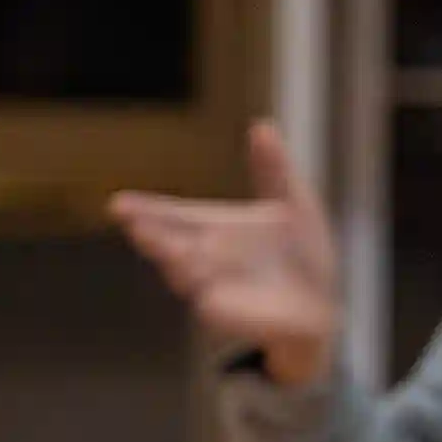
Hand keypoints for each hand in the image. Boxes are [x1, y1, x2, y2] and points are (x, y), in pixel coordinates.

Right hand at [113, 120, 339, 388]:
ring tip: (166, 250)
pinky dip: (213, 299)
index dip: (146, 210)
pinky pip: (220, 308)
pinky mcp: (237, 315)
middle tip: (132, 222)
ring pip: (190, 276)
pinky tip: (205, 294)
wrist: (321, 304)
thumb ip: (273, 170)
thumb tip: (262, 125)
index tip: (119, 203)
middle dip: (152, 235)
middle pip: (171, 244)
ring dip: (177, 263)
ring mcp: (218, 288)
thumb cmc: (300, 253)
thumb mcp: (293, 204)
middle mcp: (207, 258)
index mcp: (214, 227)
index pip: (172, 215)